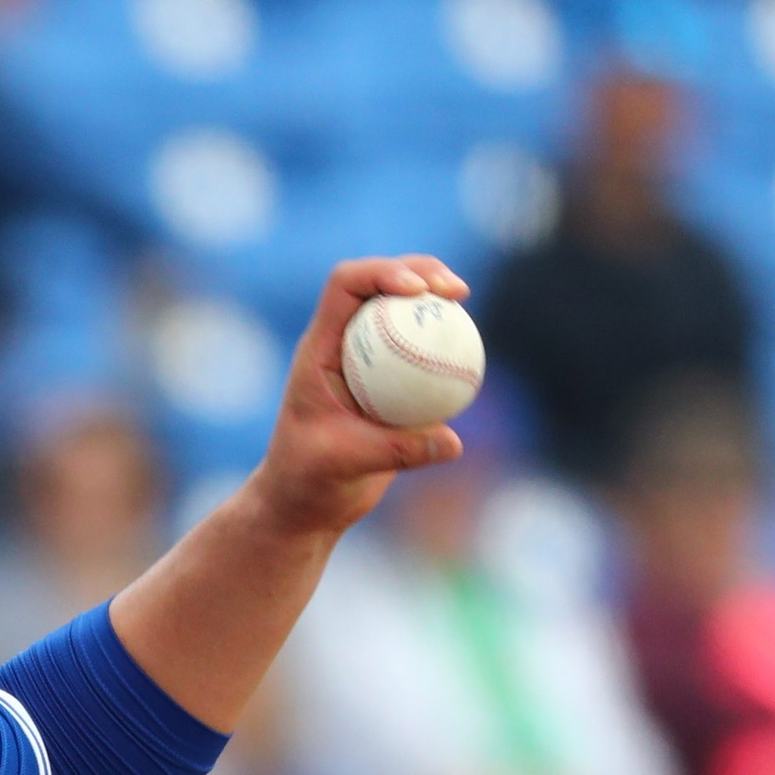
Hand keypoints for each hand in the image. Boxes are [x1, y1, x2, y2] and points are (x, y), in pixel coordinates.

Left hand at [246, 256, 471, 541]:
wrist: (304, 504)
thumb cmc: (307, 481)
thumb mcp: (345, 465)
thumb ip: (396, 452)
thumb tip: (452, 441)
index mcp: (319, 349)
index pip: (344, 287)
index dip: (382, 272)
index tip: (417, 290)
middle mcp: (342, 345)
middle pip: (379, 284)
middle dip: (420, 270)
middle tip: (456, 290)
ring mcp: (366, 360)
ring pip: (402, 312)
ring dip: (434, 298)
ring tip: (462, 299)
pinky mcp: (389, 382)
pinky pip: (421, 350)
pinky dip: (444, 342)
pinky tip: (469, 351)